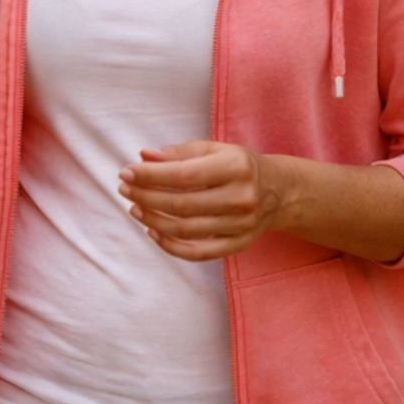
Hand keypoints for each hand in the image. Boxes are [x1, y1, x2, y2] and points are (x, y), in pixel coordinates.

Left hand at [120, 141, 280, 260]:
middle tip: (125, 189)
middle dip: (146, 197)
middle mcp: (241, 198)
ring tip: (134, 207)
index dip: (150, 176)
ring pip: (185, 230)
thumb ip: (179, 153)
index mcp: (235, 167)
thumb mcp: (215, 150)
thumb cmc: (239, 166)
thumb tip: (143, 157)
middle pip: (181, 204)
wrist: (278, 191)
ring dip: (152, 220)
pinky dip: (169, 246)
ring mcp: (241, 225)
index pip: (183, 175)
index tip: (126, 172)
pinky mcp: (238, 245)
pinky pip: (197, 253)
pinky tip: (152, 231)